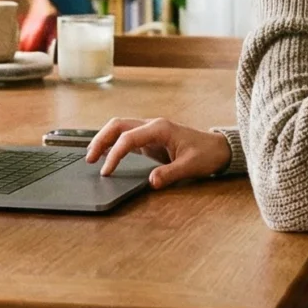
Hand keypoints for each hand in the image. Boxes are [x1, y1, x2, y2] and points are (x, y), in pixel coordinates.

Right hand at [84, 117, 230, 187]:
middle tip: (89, 159)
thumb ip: (170, 174)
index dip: (114, 154)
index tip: (106, 171)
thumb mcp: (190, 166)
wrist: (218, 149)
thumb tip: (151, 182)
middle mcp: (152, 126)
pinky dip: (113, 143)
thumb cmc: (206, 154)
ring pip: (119, 128)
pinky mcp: (150, 139)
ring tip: (92, 157)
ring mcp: (150, 131)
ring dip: (104, 139)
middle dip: (100, 140)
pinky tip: (105, 155)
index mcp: (160, 129)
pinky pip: (126, 137)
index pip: (128, 138)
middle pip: (117, 125)